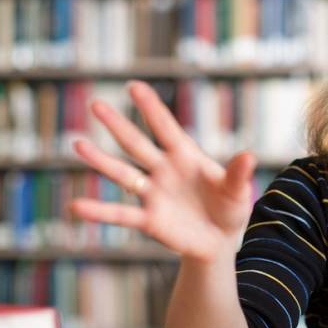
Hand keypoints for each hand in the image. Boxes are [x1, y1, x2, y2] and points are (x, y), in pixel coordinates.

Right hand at [70, 80, 256, 263]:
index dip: (151, 108)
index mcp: (186, 156)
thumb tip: (249, 156)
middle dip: (117, 125)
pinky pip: (120, 214)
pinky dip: (99, 211)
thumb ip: (238, 174)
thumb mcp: (238, 192)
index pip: (165, 127)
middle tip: (95, 104)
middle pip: (136, 144)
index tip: (134, 86)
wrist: (219, 241)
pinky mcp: (148, 219)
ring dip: (101, 160)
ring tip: (77, 144)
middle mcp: (163, 170)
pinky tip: (77, 206)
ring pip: (123, 174)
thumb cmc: (229, 208)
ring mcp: (153, 194)